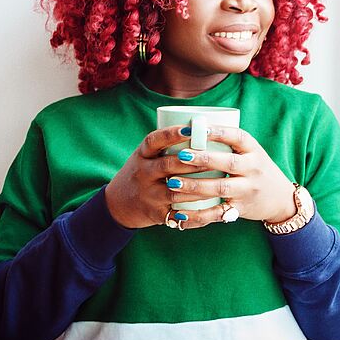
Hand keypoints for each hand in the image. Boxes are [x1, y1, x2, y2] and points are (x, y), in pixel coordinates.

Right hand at [104, 124, 230, 228]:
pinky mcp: (156, 213)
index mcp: (142, 155)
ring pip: (176, 190)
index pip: (154, 140)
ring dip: (199, 185)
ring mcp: (148, 194)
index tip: (190, 129)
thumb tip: (208, 126)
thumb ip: (169, 146)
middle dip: (193, 161)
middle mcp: (143, 173)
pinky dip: (196, 211)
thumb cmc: (144, 173)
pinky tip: (213, 205)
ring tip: (220, 180)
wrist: (118, 204)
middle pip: (168, 165)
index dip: (172, 134)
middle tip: (215, 156)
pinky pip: (178, 213)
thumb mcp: (147, 156)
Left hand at [161, 125, 296, 229]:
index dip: (219, 132)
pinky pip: (217, 213)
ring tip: (173, 182)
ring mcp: (248, 190)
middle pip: (228, 163)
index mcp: (254, 150)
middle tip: (180, 155)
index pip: (238, 137)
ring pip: (220, 188)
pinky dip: (197, 215)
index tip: (199, 128)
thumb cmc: (256, 169)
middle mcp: (253, 169)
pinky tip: (180, 213)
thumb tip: (192, 127)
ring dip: (195, 186)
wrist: (280, 198)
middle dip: (203, 159)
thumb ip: (228, 143)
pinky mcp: (240, 209)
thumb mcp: (251, 153)